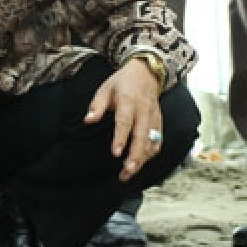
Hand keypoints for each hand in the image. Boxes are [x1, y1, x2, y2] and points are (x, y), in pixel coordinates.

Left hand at [84, 59, 163, 181]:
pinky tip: (141, 163)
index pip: (125, 122)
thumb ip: (96, 106)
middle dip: (136, 155)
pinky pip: (158, 141)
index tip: (116, 153)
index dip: (121, 138)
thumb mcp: (105, 89)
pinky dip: (150, 154)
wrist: (146, 73)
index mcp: (129, 101)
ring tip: (129, 173)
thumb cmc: (122, 83)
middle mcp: (144, 110)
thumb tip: (88, 120)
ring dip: (143, 159)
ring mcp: (153, 117)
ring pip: (152, 141)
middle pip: (142, 136)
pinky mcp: (159, 122)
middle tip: (127, 170)